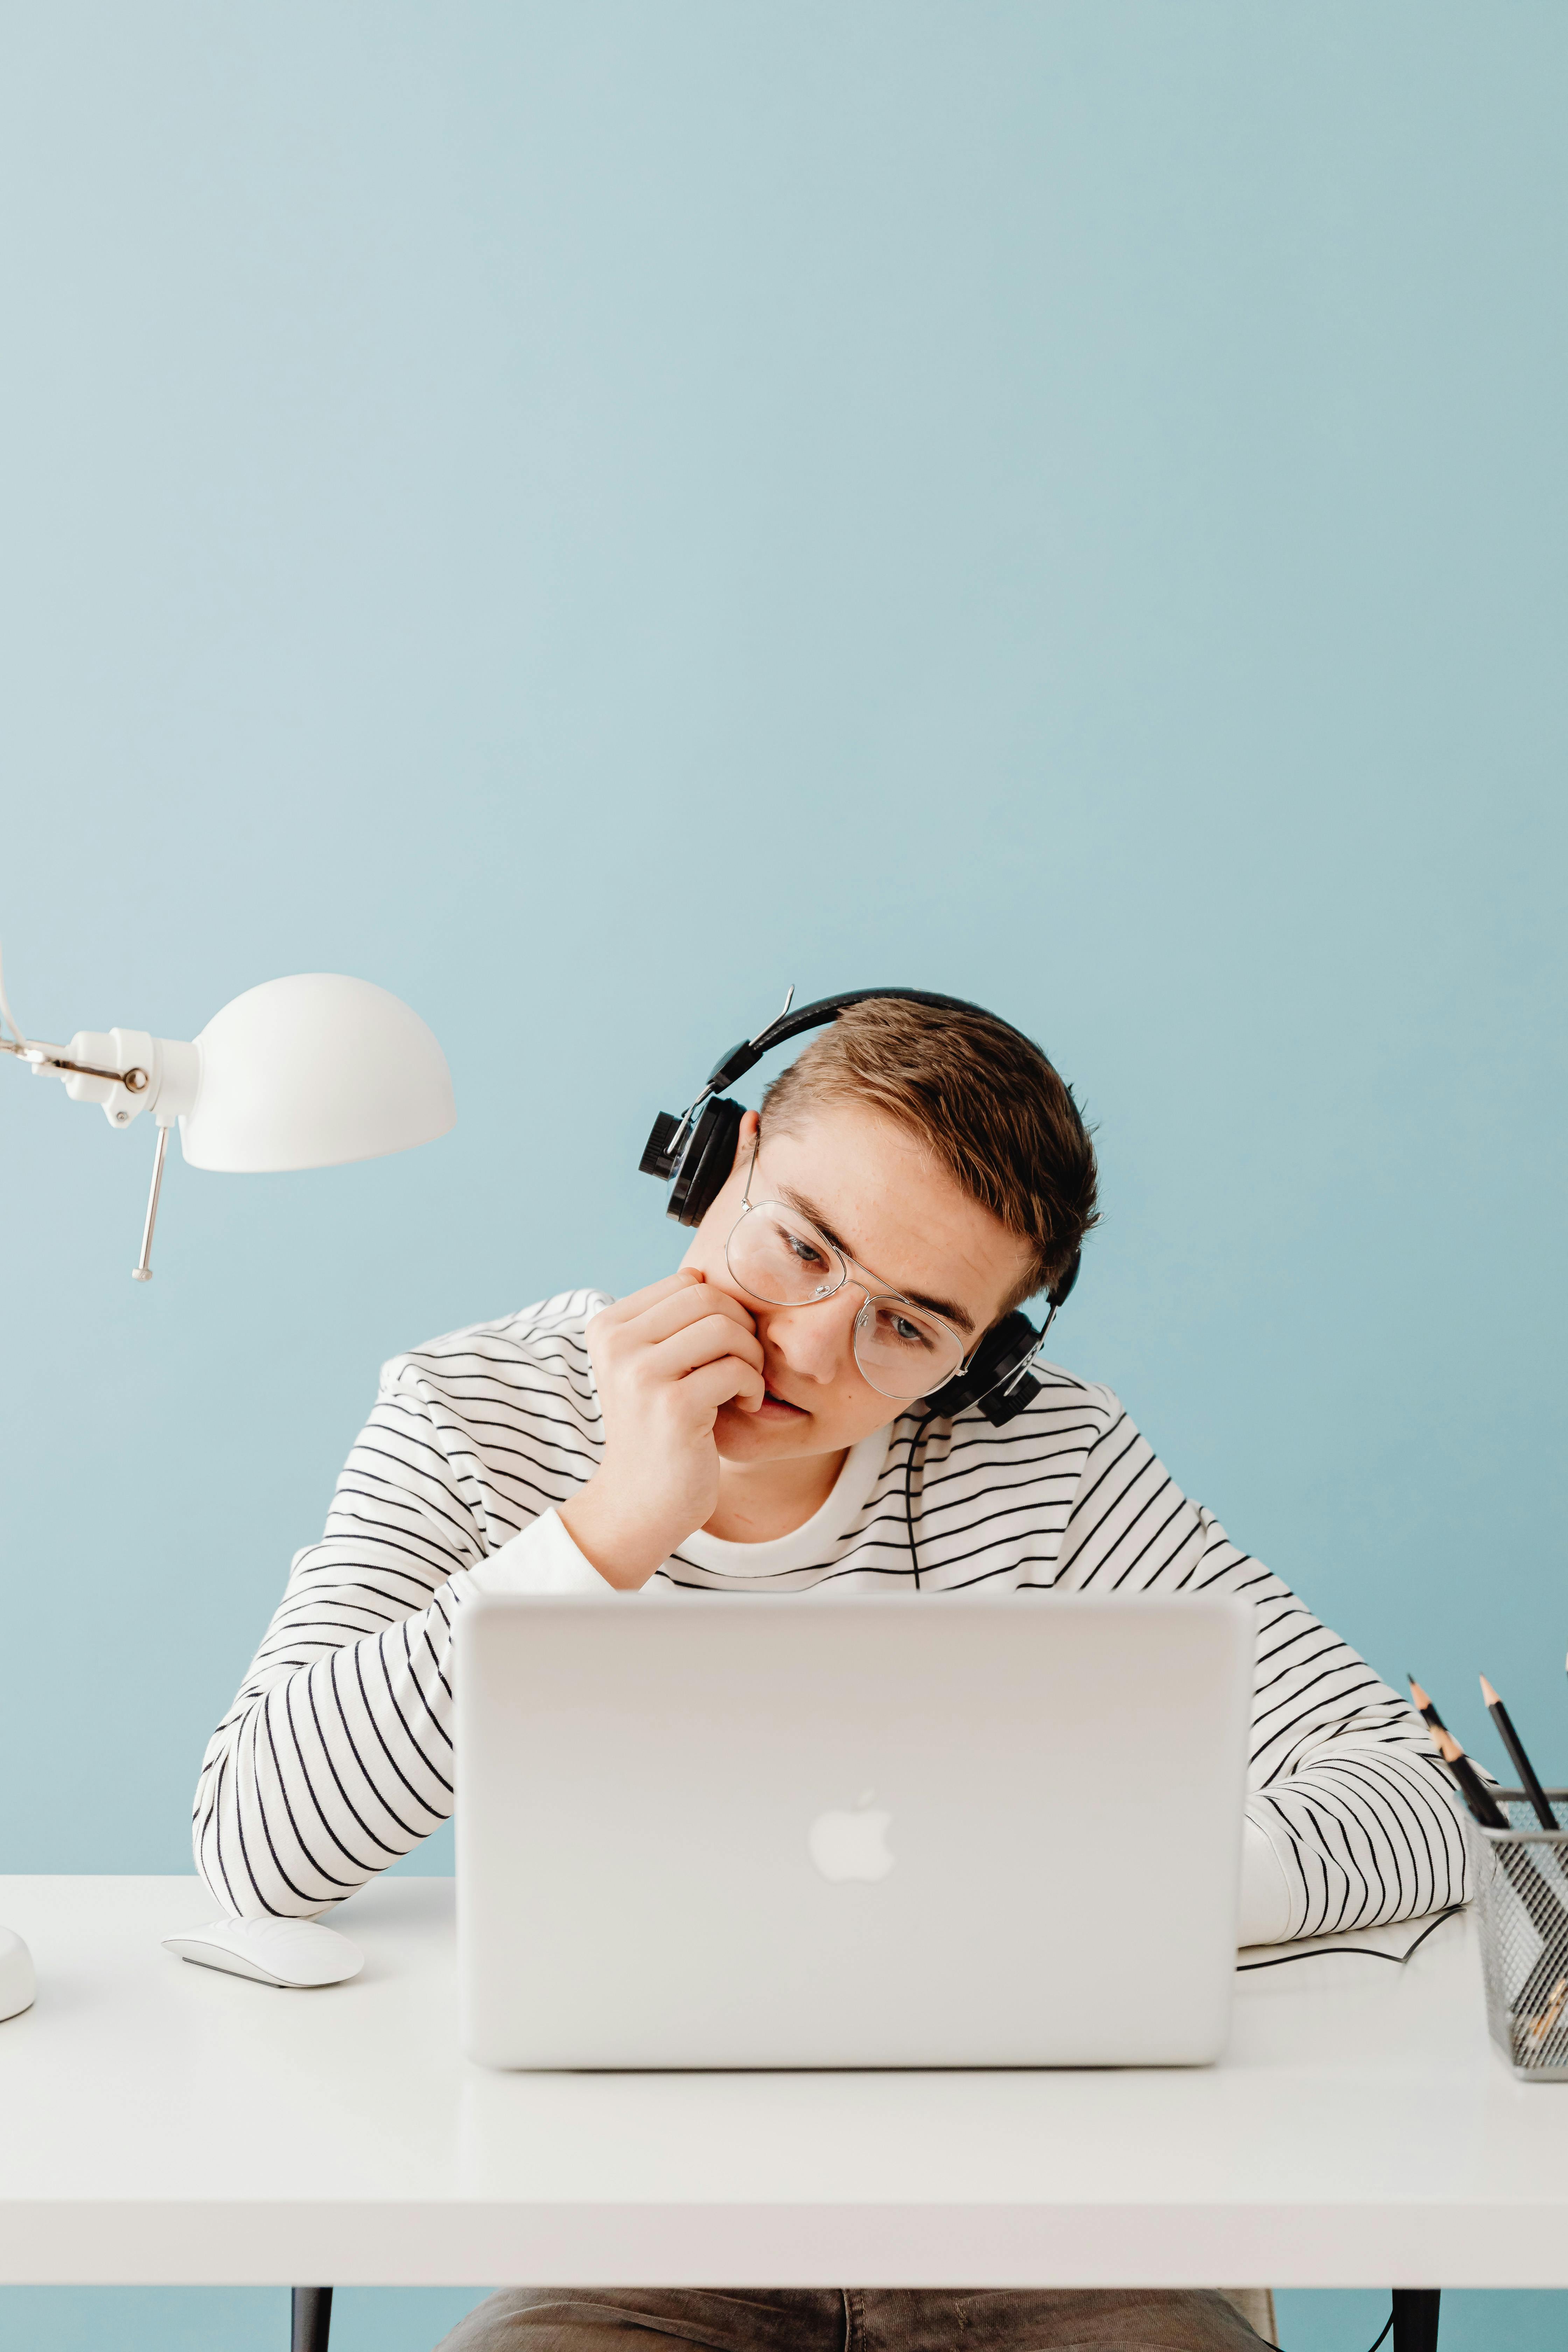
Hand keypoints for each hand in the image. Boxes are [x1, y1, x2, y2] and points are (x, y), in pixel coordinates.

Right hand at [560, 1271, 764, 1587]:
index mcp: (607, 1326)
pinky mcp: (672, 1405)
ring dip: (750, 1357)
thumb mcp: (650, 1366)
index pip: (687, 1281)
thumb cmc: (658, 1430)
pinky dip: (752, 1386)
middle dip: (740, 1329)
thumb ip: (668, 1320)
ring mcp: (640, 1374)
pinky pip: (737, 1368)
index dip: (720, 1309)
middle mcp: (616, 1343)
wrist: (641, 1503)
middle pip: (708, 1298)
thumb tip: (699, 1269)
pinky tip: (743, 1407)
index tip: (720, 1349)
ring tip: (743, 1386)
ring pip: (725, 1328)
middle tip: (742, 1366)